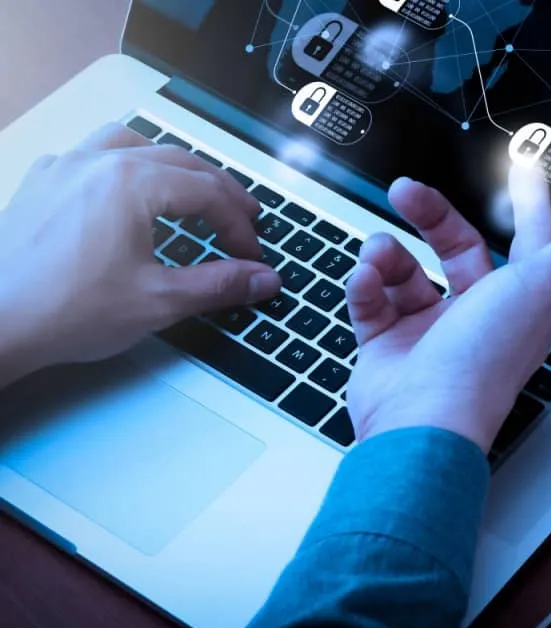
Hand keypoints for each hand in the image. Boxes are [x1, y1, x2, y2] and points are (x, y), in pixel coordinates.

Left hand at [0, 124, 280, 386]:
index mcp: (130, 183)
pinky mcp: (38, 186)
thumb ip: (219, 284)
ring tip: (189, 190)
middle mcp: (95, 163)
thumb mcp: (159, 301)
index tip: (251, 256)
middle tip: (242, 219)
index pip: (207, 192)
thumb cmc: (63, 311)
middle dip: (217, 191)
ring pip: (131, 143)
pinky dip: (121, 165)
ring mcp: (62, 169)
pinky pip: (89, 155)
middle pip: (177, 161)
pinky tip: (124, 192)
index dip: (238, 225)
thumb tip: (262, 278)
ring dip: (170, 165)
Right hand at [346, 167, 550, 449]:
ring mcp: (431, 332)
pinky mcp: (390, 346)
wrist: (420, 422)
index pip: (529, 240)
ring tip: (378, 255)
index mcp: (520, 302)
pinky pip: (372, 301)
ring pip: (407, 271)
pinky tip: (365, 283)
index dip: (527, 203)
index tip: (521, 166)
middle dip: (430, 215)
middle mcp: (478, 316)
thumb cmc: (483, 363)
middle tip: (405, 190)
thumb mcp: (541, 286)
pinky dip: (364, 288)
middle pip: (456, 246)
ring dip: (388, 255)